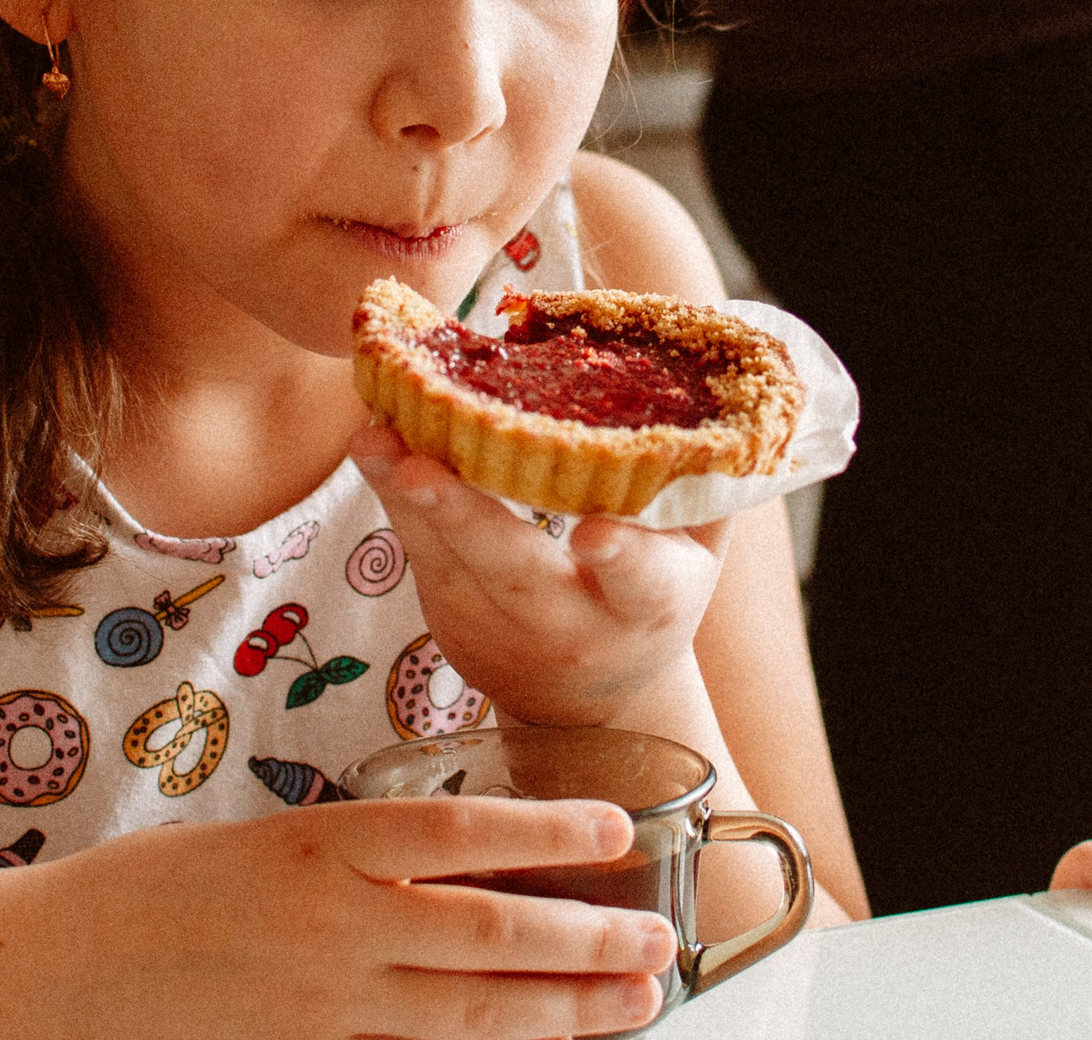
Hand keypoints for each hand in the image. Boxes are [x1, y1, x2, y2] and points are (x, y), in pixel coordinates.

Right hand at [40, 797, 677, 1039]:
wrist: (51, 975)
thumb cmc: (146, 895)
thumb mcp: (258, 846)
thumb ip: (352, 861)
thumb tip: (447, 872)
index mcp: (318, 847)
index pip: (459, 831)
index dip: (547, 829)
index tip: (615, 822)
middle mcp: (332, 926)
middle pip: (490, 934)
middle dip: (587, 939)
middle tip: (659, 940)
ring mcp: (324, 1006)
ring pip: (471, 1013)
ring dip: (564, 1009)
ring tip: (634, 999)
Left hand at [349, 423, 726, 725]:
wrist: (589, 706)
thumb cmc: (654, 597)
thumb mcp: (700, 554)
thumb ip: (706, 482)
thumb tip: (719, 385)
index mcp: (649, 604)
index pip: (641, 583)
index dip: (623, 559)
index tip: (598, 534)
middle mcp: (570, 622)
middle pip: (515, 570)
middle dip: (466, 517)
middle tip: (420, 469)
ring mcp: (498, 623)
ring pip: (448, 557)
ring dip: (405, 496)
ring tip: (373, 437)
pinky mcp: (448, 613)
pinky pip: (417, 547)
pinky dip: (391, 492)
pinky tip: (372, 441)